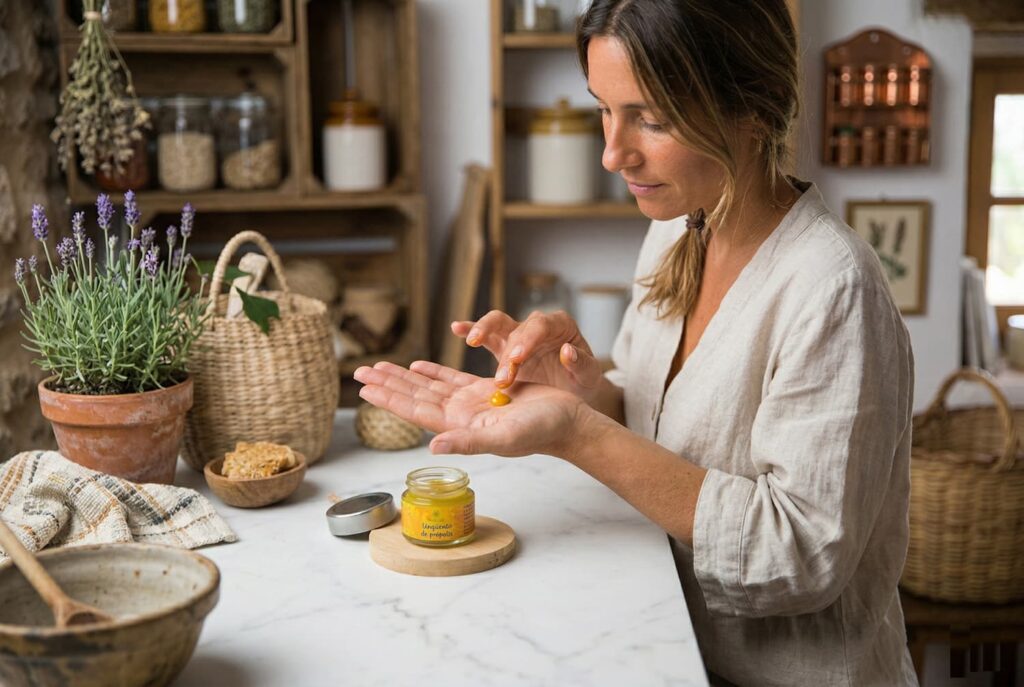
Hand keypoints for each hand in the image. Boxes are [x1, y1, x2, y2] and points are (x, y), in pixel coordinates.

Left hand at [353, 360, 585, 457]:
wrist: (568, 423)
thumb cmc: (542, 431)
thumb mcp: (503, 438)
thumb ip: (468, 443)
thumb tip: (432, 447)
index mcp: (460, 425)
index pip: (415, 411)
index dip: (389, 399)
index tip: (364, 388)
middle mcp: (460, 415)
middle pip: (415, 397)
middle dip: (387, 383)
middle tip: (358, 371)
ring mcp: (471, 403)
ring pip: (428, 386)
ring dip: (404, 376)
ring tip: (379, 366)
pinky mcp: (485, 391)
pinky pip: (452, 379)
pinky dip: (433, 371)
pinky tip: (417, 365)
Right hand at [452, 310, 604, 402]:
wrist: (573, 391)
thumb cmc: (583, 381)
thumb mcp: (589, 375)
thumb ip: (581, 363)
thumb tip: (567, 351)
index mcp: (560, 326)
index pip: (541, 326)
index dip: (527, 340)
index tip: (517, 358)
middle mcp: (537, 325)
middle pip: (517, 327)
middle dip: (507, 349)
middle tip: (502, 374)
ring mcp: (519, 335)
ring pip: (498, 324)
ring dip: (483, 331)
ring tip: (472, 341)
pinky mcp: (504, 347)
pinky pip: (487, 336)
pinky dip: (470, 329)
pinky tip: (456, 328)